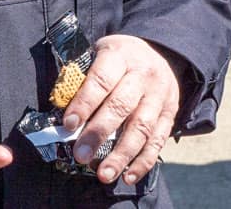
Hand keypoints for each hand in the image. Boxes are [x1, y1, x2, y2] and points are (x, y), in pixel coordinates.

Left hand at [59, 34, 182, 186]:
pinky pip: (158, 139)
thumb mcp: (99, 54)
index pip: (102, 79)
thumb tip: (59, 109)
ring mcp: (160, 94)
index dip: (85, 102)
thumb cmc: (118, 60)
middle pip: (121, 105)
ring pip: (142, 126)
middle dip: (99, 133)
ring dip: (122, 154)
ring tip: (104, 174)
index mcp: (121, 55)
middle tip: (80, 155)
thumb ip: (81, 78)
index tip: (68, 124)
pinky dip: (144, 161)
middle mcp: (143, 74)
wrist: (159, 54)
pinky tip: (128, 177)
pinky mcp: (170, 113)